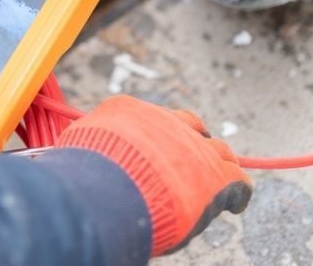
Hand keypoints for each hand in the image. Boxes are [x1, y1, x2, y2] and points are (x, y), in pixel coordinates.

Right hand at [56, 96, 251, 255]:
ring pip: (218, 149)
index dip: (158, 134)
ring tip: (219, 176)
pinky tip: (236, 202)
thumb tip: (75, 151)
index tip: (157, 147)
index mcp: (130, 111)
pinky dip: (238, 191)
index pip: (151, 117)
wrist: (110, 185)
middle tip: (191, 157)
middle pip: (189, 124)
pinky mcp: (216, 176)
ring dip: (217, 162)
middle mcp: (165, 122)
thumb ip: (88, 143)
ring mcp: (193, 147)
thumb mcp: (78, 144)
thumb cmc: (86, 169)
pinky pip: (238, 180)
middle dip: (192, 139)